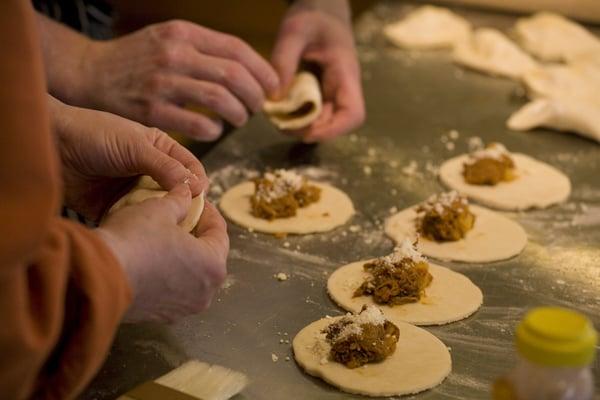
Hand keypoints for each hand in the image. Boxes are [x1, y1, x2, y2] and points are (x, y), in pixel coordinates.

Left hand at [50, 96, 206, 221]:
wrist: (50, 145)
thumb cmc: (93, 134)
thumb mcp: (135, 146)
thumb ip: (165, 166)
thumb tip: (196, 187)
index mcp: (161, 151)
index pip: (190, 169)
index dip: (198, 183)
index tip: (200, 197)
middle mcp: (150, 173)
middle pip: (177, 194)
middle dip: (183, 207)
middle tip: (186, 220)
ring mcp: (132, 192)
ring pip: (157, 211)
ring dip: (160, 220)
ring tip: (164, 229)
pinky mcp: (114, 210)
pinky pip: (133, 222)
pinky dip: (138, 228)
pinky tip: (141, 232)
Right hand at [77, 20, 278, 140]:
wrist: (90, 74)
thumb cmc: (137, 60)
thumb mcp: (168, 39)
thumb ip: (204, 50)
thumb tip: (248, 71)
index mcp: (183, 33)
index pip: (237, 49)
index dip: (262, 70)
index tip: (273, 85)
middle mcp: (175, 54)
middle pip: (234, 75)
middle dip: (256, 95)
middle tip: (258, 106)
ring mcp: (163, 83)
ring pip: (221, 99)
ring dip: (239, 113)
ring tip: (240, 119)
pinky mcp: (152, 111)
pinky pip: (198, 124)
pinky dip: (214, 130)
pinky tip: (215, 131)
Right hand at [97, 185, 228, 321]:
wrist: (96, 278)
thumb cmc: (134, 241)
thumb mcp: (159, 209)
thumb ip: (179, 200)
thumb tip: (186, 192)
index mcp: (213, 265)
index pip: (220, 233)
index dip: (208, 213)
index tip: (198, 202)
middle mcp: (204, 292)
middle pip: (208, 257)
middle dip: (197, 236)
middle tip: (183, 218)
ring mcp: (182, 309)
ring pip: (190, 276)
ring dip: (182, 258)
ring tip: (165, 239)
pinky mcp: (160, 317)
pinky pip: (170, 291)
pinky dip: (166, 276)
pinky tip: (150, 260)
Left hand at [272, 0, 364, 141]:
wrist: (322, 5)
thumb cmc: (313, 14)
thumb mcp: (294, 31)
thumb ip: (283, 61)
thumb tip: (274, 97)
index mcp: (345, 73)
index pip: (353, 114)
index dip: (333, 130)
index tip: (306, 131)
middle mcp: (343, 87)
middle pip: (336, 123)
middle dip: (309, 130)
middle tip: (280, 124)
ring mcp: (333, 90)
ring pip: (323, 120)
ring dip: (301, 125)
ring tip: (277, 118)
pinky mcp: (321, 90)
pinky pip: (313, 110)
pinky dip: (297, 114)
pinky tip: (279, 108)